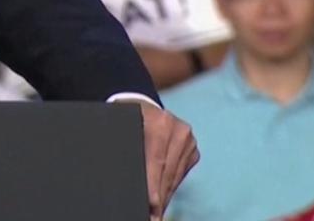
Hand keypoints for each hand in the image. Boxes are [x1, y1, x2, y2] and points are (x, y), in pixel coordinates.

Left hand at [119, 99, 198, 220]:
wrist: (140, 104)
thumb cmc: (124, 118)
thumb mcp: (120, 128)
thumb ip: (125, 149)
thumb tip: (124, 179)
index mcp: (160, 121)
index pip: (156, 160)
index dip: (152, 185)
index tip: (151, 204)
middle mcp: (178, 129)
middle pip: (167, 172)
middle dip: (158, 197)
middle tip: (152, 216)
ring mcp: (188, 139)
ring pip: (174, 176)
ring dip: (164, 195)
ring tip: (156, 212)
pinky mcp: (193, 149)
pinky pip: (180, 174)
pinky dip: (169, 187)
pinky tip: (161, 199)